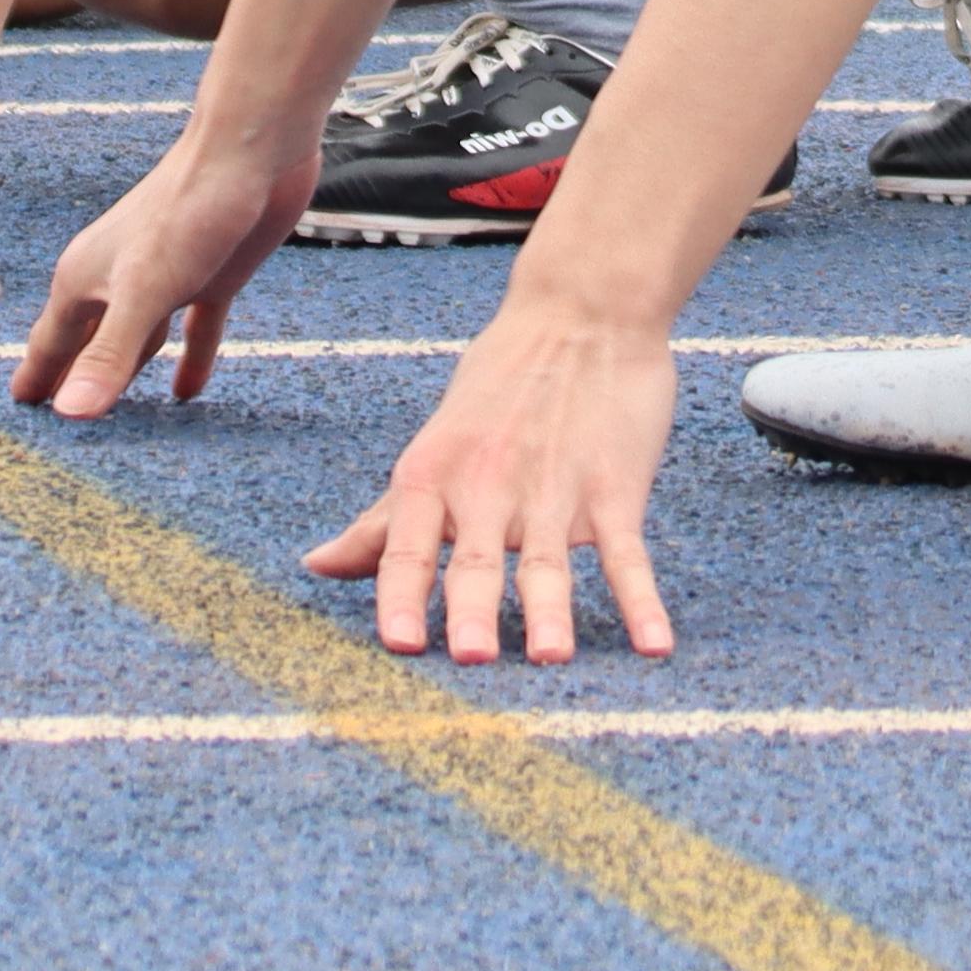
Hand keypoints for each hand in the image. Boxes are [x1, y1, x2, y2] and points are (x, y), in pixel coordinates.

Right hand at [12, 129, 313, 421]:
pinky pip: (193, 330)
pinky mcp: (210, 277)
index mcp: (85, 281)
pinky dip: (189, 361)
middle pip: (87, 344)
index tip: (17, 416)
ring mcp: (165, 279)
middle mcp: (118, 281)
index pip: (50, 345)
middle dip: (70, 381)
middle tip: (52, 420)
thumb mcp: (144, 291)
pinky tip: (185, 393)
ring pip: (137, 341)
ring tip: (108, 413)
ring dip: (124, 375)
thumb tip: (69, 413)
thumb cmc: (187, 208)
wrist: (248, 148)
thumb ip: (108, 354)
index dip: (35, 381)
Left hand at [313, 305, 684, 667]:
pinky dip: (642, 602)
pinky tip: (654, 645)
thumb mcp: (432, 448)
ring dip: (551, 612)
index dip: (401, 595)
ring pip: (549, 562)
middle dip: (472, 609)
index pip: (407, 545)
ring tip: (551, 658)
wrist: (582, 311)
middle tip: (470, 659)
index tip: (399, 646)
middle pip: (477, 559)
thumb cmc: (498, 385)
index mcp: (434, 476)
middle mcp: (489, 486)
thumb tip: (316, 567)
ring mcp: (554, 489)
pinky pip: (628, 555)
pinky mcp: (614, 488)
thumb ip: (382, 521)